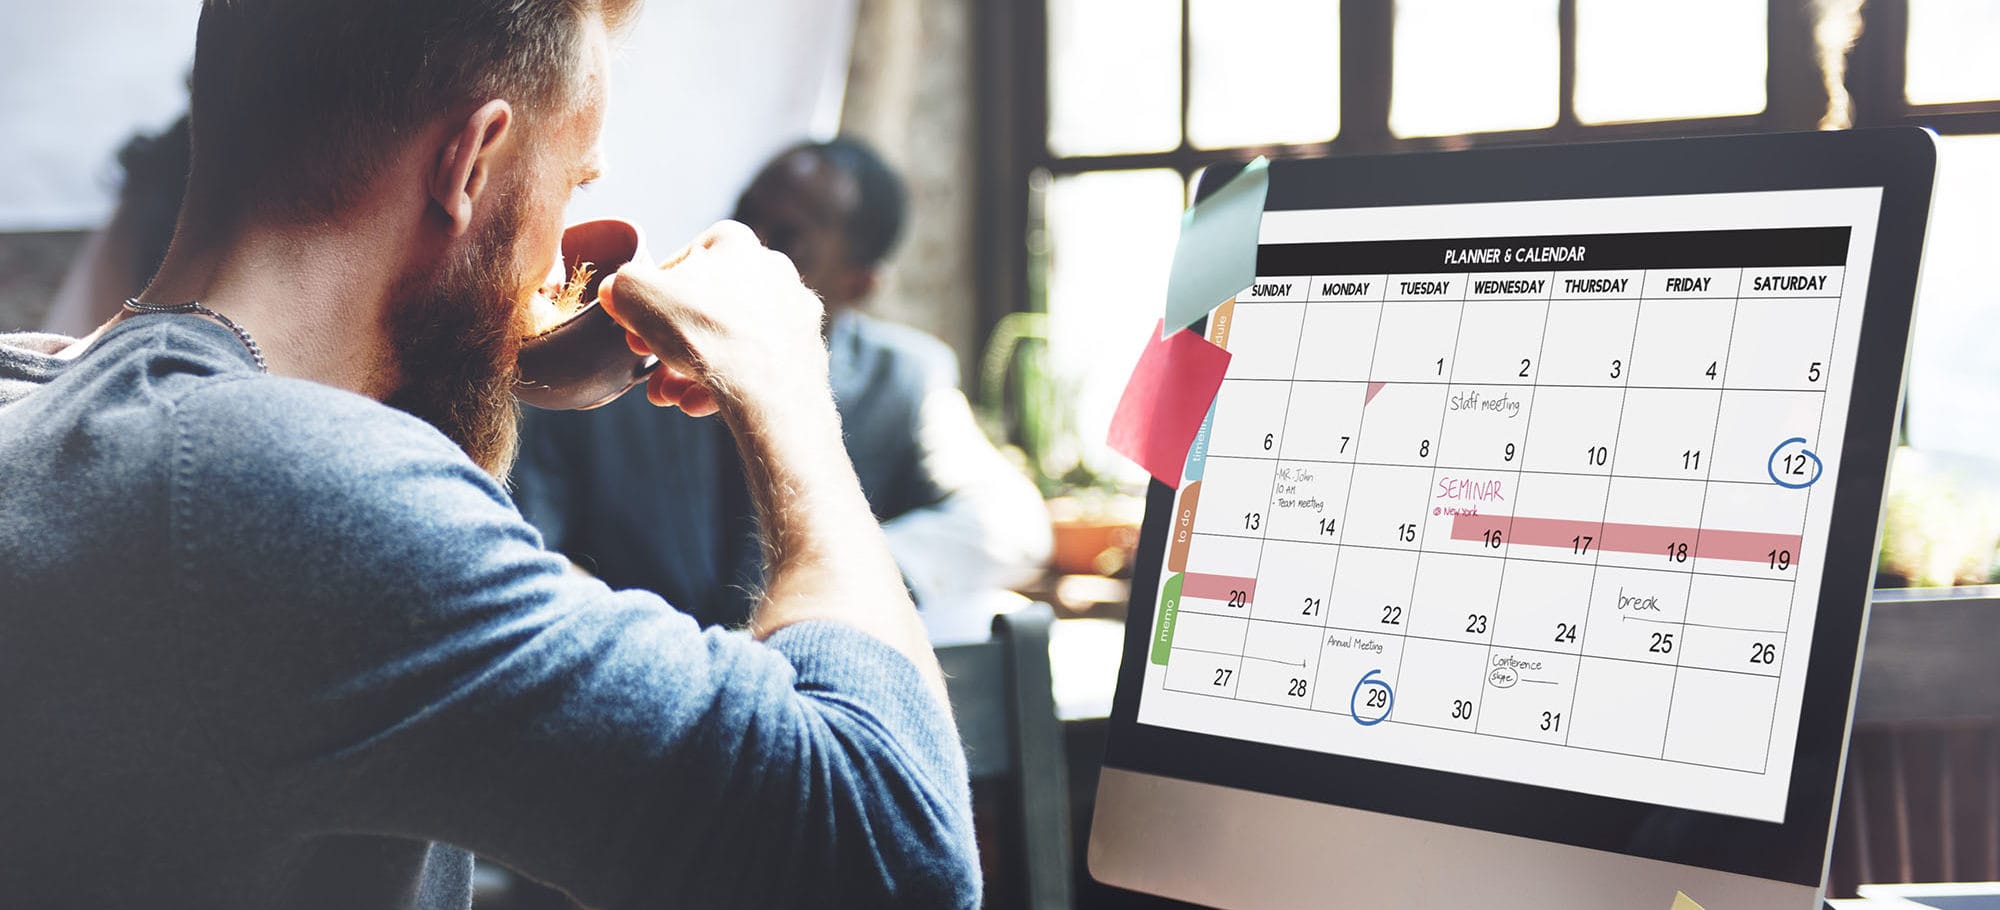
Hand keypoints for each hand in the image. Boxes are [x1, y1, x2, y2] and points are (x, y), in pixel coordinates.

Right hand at [596, 220, 828, 417]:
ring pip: (729, 340)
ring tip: (668, 395)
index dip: (651, 294)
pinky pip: (755, 365)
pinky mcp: (804, 352)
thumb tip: (616, 290)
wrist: (769, 386)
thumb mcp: (636, 294)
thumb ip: (621, 285)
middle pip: (706, 307)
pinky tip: (696, 405)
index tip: (635, 321)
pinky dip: (724, 383)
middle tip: (647, 365)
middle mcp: (772, 270)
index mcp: (735, 243)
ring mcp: (792, 313)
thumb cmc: (704, 329)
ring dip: (690, 368)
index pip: (683, 260)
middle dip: (669, 341)